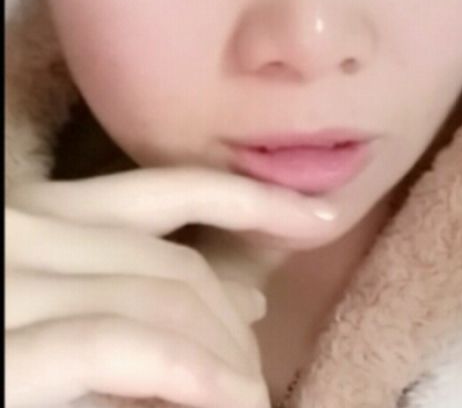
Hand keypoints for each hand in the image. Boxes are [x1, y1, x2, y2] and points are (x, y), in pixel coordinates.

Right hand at [6, 168, 335, 407]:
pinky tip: (229, 398)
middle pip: (173, 260)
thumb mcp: (59, 301)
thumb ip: (135, 290)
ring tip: (251, 394)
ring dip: (223, 354)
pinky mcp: (2, 349)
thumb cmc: (4, 340)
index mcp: (41, 213)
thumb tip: (240, 303)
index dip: (255, 199)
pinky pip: (119, 344)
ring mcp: (8, 280)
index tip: (314, 218)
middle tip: (258, 362)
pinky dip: (187, 372)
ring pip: (160, 297)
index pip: (173, 190)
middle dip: (232, 311)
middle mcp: (24, 228)